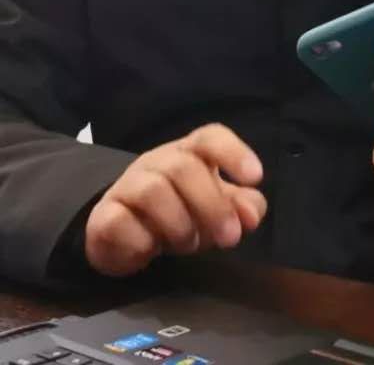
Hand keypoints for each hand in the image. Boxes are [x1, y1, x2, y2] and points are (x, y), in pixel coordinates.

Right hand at [85, 124, 266, 276]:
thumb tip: (252, 215)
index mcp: (190, 152)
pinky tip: (151, 250)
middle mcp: (157, 161)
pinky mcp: (103, 215)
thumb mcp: (217, 208)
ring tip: (187, 244)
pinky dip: (142, 240)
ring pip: (153, 190)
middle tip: (228, 237)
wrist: (125, 234)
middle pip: (184, 167)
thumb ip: (241, 208)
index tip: (255, 177)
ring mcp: (127, 184)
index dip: (234, 152)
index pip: (210, 137)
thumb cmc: (182, 211)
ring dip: (178, 223)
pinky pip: (119, 221)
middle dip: (211, 205)